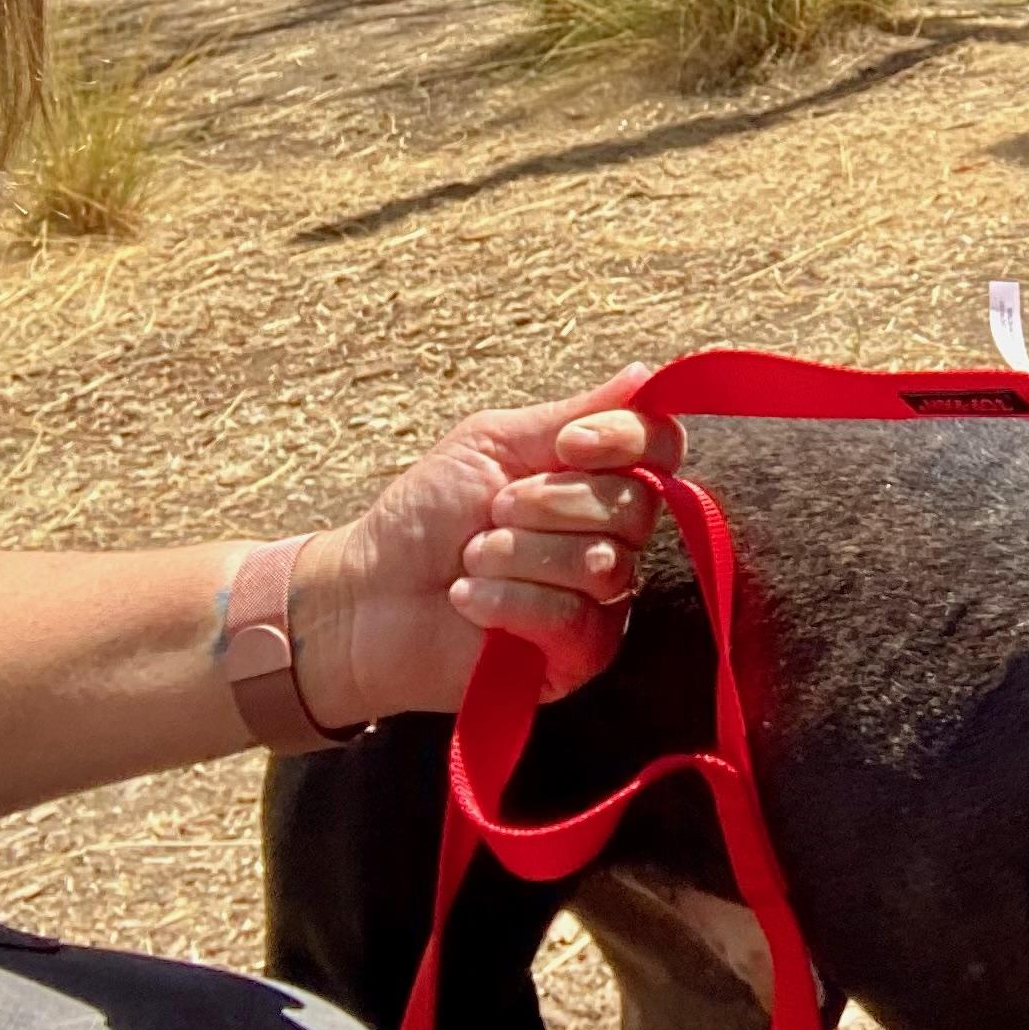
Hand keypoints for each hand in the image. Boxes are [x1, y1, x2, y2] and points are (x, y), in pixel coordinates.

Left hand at [292, 373, 685, 723]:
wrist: (366, 595)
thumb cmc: (426, 514)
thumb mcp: (493, 444)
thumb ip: (572, 414)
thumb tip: (647, 374)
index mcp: (598, 479)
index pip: (662, 448)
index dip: (627, 441)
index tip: (567, 445)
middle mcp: (614, 537)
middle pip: (636, 506)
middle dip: (549, 504)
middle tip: (491, 513)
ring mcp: (602, 600)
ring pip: (604, 565)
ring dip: (519, 555)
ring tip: (472, 560)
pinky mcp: (579, 655)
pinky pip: (573, 619)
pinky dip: (508, 600)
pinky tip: (469, 599)